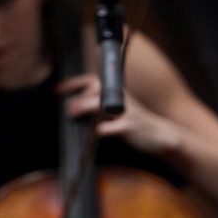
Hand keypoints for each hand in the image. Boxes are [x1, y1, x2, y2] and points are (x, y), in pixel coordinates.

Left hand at [58, 74, 179, 159]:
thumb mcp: (118, 111)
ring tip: (73, 115)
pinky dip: (103, 129)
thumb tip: (77, 110)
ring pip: (100, 105)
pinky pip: (113, 127)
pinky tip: (96, 133)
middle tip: (68, 110)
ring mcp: (124, 112)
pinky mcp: (129, 127)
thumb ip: (100, 108)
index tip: (57, 90)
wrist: (159, 135)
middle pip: (93, 91)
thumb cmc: (135, 124)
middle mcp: (118, 98)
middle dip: (77, 99)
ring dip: (84, 108)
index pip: (91, 81)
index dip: (73, 84)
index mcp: (115, 93)